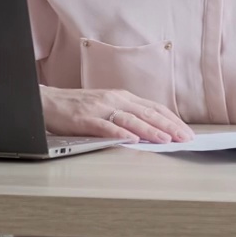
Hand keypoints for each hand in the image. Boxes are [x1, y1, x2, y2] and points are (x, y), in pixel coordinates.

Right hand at [39, 86, 193, 143]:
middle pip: (147, 112)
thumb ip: (127, 115)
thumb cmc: (78, 107)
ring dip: (150, 130)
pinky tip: (131, 140)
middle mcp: (114, 99)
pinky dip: (119, 133)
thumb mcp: (107, 106)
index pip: (153, 107)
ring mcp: (100, 108)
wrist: (48, 102)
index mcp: (122, 96)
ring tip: (166, 139)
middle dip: (168, 126)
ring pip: (130, 119)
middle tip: (185, 138)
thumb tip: (152, 129)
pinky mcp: (85, 119)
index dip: (172, 119)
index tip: (187, 131)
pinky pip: (105, 126)